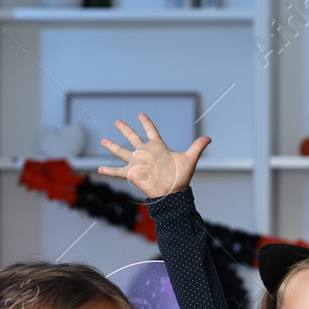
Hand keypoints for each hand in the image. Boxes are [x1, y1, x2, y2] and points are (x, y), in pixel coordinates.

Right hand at [96, 113, 211, 198]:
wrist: (172, 193)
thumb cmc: (181, 177)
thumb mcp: (189, 159)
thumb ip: (197, 147)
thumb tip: (209, 138)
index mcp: (157, 147)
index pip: (150, 131)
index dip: (146, 123)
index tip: (141, 115)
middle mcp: (145, 153)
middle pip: (132, 137)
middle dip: (125, 129)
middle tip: (117, 121)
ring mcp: (137, 162)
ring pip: (122, 151)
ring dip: (112, 146)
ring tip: (103, 140)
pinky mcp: (132, 173)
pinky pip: (118, 171)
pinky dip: (108, 171)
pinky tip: (99, 169)